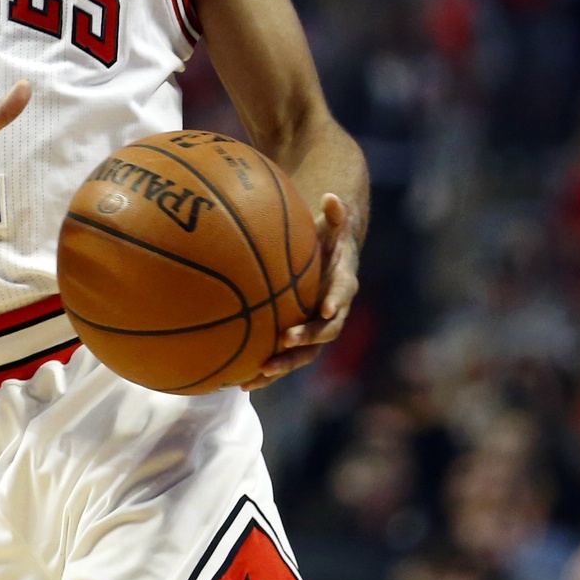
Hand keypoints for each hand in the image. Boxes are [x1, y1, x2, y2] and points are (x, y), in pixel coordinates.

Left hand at [243, 193, 360, 388]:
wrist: (331, 262)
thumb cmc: (329, 239)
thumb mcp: (334, 224)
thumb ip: (336, 214)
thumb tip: (333, 196)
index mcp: (342, 285)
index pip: (342, 296)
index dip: (337, 303)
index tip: (328, 309)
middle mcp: (332, 313)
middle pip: (323, 335)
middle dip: (306, 341)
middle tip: (286, 342)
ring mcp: (314, 329)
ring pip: (302, 355)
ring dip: (282, 366)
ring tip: (257, 375)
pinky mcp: (297, 339)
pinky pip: (282, 357)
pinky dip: (264, 372)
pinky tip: (237, 382)